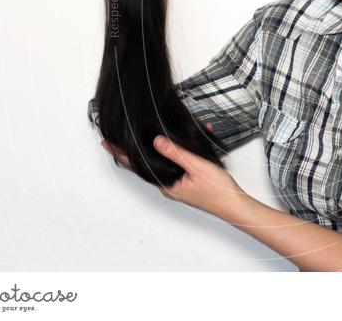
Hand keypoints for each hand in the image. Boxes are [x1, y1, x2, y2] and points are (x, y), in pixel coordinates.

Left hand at [100, 125, 246, 218]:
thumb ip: (176, 153)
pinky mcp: (186, 182)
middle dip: (133, 150)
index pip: (137, 166)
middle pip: (145, 165)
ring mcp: (177, 184)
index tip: (106, 142)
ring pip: (160, 163)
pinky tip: (181, 143)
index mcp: (166, 184)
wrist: (234, 205)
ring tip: (143, 138)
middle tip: (118, 137)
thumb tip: (155, 141)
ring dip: (154, 149)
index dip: (121, 153)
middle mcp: (168, 185)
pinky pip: (175, 164)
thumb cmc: (218, 190)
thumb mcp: (196, 166)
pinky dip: (174, 152)